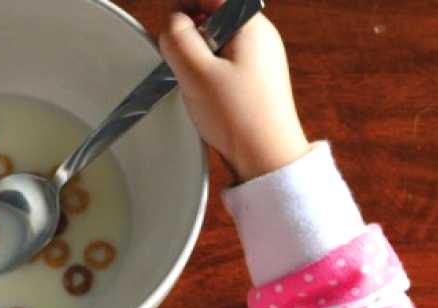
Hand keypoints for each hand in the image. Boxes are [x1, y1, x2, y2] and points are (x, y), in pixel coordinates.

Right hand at [158, 0, 310, 182]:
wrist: (269, 161)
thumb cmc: (240, 120)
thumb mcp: (196, 73)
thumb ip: (177, 38)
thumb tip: (173, 21)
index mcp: (250, 23)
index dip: (182, 4)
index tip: (168, 29)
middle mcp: (260, 36)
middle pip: (212, 15)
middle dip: (190, 35)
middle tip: (182, 65)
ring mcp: (261, 59)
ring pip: (217, 42)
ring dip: (199, 58)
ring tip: (199, 87)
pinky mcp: (257, 81)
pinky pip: (225, 64)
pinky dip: (210, 75)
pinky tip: (211, 98)